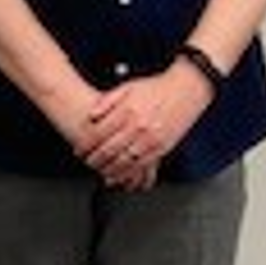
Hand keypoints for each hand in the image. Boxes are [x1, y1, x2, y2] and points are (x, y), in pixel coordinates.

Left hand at [76, 65, 208, 189]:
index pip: (98, 133)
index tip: (78, 150)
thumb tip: (90, 115)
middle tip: (85, 162)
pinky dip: (126, 174)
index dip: (84, 145)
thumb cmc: (157, 87)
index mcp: (127, 111)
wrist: (187, 89)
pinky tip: (117, 176)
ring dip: (107, 170)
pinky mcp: (163, 148)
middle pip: (108, 150)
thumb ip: (107, 101)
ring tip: (98, 171)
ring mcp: (151, 139)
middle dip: (93, 159)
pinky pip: (141, 166)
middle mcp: (139, 127)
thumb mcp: (128, 87)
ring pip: (123, 162)